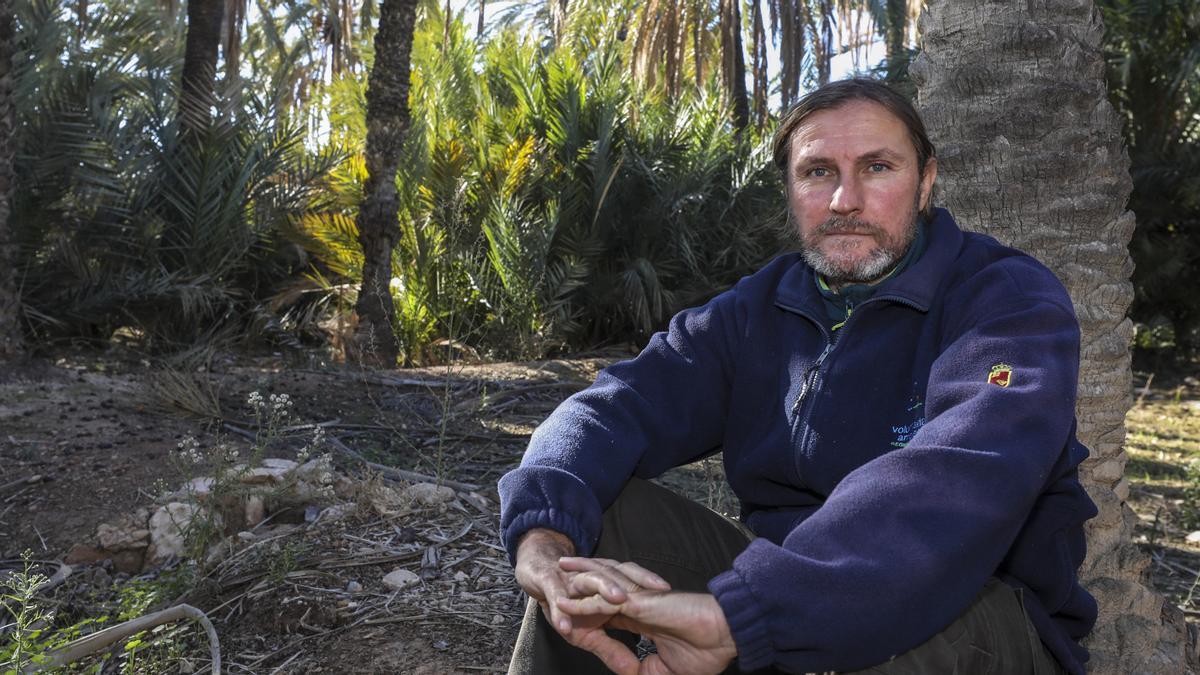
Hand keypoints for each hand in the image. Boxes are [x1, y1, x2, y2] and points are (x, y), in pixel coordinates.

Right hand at [513, 531, 667, 671]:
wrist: (536, 573)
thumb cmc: (566, 601)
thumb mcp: (589, 631)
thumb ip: (611, 648)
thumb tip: (633, 672)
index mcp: (608, 588)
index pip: (637, 584)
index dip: (656, 590)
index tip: (677, 601)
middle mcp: (595, 579)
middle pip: (622, 576)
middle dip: (640, 582)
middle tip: (658, 591)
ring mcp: (572, 579)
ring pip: (593, 579)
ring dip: (607, 588)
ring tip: (620, 599)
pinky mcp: (548, 581)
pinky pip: (555, 595)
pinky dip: (560, 607)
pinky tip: (566, 623)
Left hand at [557, 583, 736, 674]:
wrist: (726, 637)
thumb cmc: (705, 651)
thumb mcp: (663, 670)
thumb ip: (639, 669)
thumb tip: (625, 673)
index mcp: (641, 618)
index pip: (604, 615)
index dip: (585, 616)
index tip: (567, 620)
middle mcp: (635, 605)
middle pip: (596, 594)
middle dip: (575, 589)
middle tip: (551, 587)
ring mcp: (635, 601)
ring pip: (597, 588)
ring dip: (574, 583)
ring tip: (554, 576)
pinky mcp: (638, 602)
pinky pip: (602, 601)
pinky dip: (581, 602)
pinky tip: (564, 601)